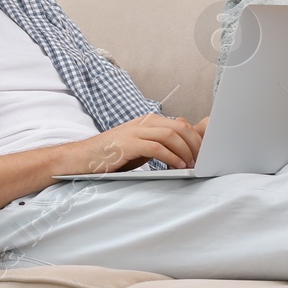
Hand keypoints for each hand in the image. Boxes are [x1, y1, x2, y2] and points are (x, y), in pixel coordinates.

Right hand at [57, 113, 204, 175]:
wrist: (84, 158)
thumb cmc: (113, 155)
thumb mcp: (140, 146)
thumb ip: (159, 142)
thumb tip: (183, 141)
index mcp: (148, 121)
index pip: (181, 124)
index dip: (196, 139)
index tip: (203, 155)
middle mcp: (143, 122)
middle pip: (180, 127)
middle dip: (195, 145)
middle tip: (201, 161)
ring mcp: (135, 131)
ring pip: (171, 135)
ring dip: (186, 152)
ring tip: (192, 165)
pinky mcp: (129, 143)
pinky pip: (157, 147)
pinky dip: (171, 157)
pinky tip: (177, 166)